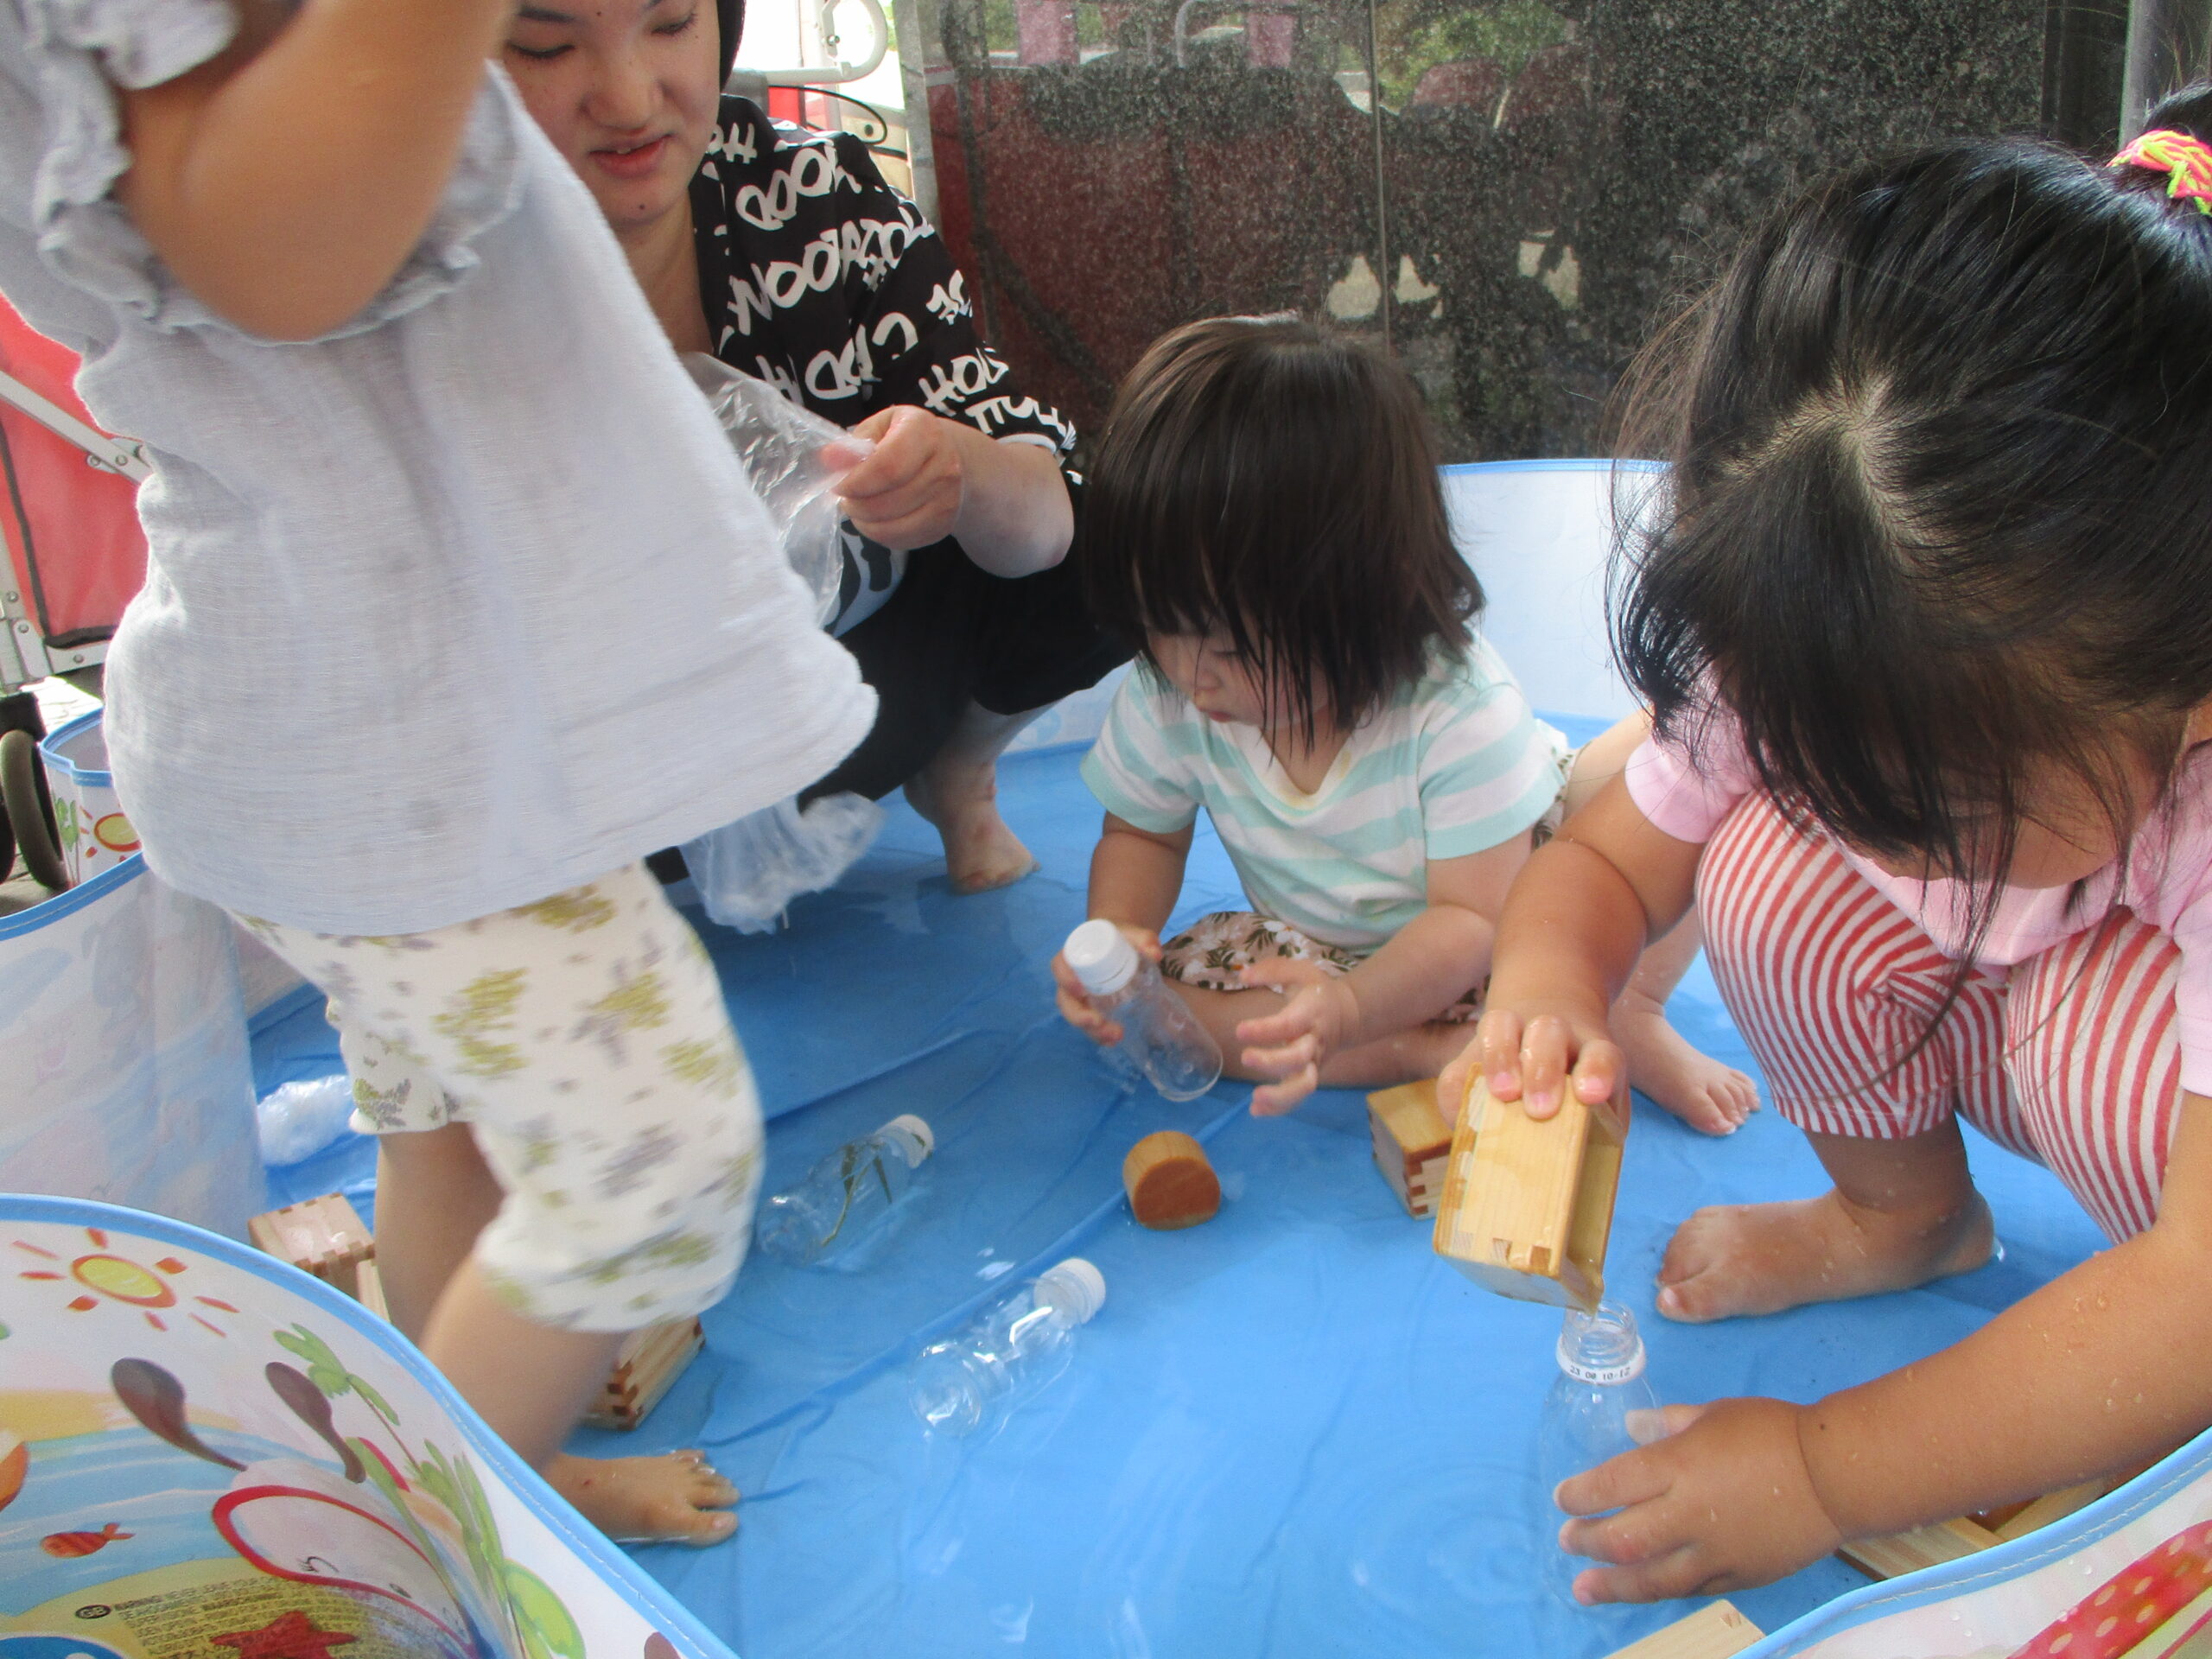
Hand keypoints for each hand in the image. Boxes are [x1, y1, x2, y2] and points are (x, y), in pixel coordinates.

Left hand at [834, 406, 974, 551]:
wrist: (950, 459)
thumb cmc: (905, 439)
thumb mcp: (878, 429)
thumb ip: (852, 444)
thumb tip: (829, 459)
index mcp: (924, 432)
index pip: (888, 467)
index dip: (857, 482)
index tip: (840, 485)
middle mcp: (945, 467)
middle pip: (888, 501)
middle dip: (856, 505)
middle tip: (847, 498)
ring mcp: (947, 501)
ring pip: (892, 526)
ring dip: (864, 522)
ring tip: (859, 507)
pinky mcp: (943, 526)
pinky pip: (900, 540)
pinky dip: (879, 534)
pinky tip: (875, 519)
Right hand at [1051, 923, 1160, 1045]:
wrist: (1120, 945)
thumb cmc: (1120, 938)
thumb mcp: (1132, 934)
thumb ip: (1144, 939)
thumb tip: (1155, 954)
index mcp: (1074, 954)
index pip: (1060, 966)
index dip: (1066, 979)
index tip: (1081, 990)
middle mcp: (1071, 978)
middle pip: (1065, 1000)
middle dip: (1078, 1016)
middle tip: (1098, 1023)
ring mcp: (1079, 997)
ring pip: (1077, 1017)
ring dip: (1092, 1031)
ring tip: (1115, 1036)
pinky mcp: (1090, 1008)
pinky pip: (1089, 1025)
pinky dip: (1099, 1035)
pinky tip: (1113, 1042)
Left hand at [1232, 960, 1359, 1115]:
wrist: (1350, 1014)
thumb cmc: (1318, 992)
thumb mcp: (1300, 971)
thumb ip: (1272, 970)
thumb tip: (1243, 974)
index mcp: (1310, 1012)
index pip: (1289, 1024)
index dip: (1266, 1029)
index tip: (1240, 1030)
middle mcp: (1314, 1040)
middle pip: (1299, 1059)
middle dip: (1273, 1062)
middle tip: (1246, 1058)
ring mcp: (1313, 1062)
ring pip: (1304, 1085)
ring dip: (1281, 1097)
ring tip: (1256, 1100)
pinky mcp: (1309, 1075)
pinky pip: (1298, 1096)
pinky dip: (1279, 1108)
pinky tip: (1256, 1112)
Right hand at [1438, 1000, 1623, 1124]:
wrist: (1547, 1045)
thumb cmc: (1580, 1098)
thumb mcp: (1601, 1114)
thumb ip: (1594, 1134)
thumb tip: (1576, 1173)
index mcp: (1592, 1052)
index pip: (1601, 1054)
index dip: (1597, 1071)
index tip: (1591, 1095)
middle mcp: (1553, 1034)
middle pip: (1548, 1031)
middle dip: (1542, 1069)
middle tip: (1540, 1111)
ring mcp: (1512, 1032)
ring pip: (1503, 1024)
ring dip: (1500, 1059)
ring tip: (1501, 1096)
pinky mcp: (1474, 1053)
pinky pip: (1459, 1061)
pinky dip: (1457, 1089)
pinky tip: (1460, 1117)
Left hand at [1552, 1397, 1841, 1602]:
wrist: (1835, 1474)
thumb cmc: (1772, 1432)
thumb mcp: (1714, 1413)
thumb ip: (1667, 1424)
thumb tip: (1630, 1430)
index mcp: (1678, 1465)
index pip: (1613, 1484)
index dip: (1581, 1495)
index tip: (1562, 1498)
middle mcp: (1688, 1514)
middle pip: (1623, 1537)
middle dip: (1587, 1541)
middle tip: (1567, 1541)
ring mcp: (1714, 1552)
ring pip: (1651, 1578)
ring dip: (1612, 1584)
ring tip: (1583, 1589)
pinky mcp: (1739, 1576)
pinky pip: (1689, 1590)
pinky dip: (1660, 1590)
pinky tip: (1642, 1590)